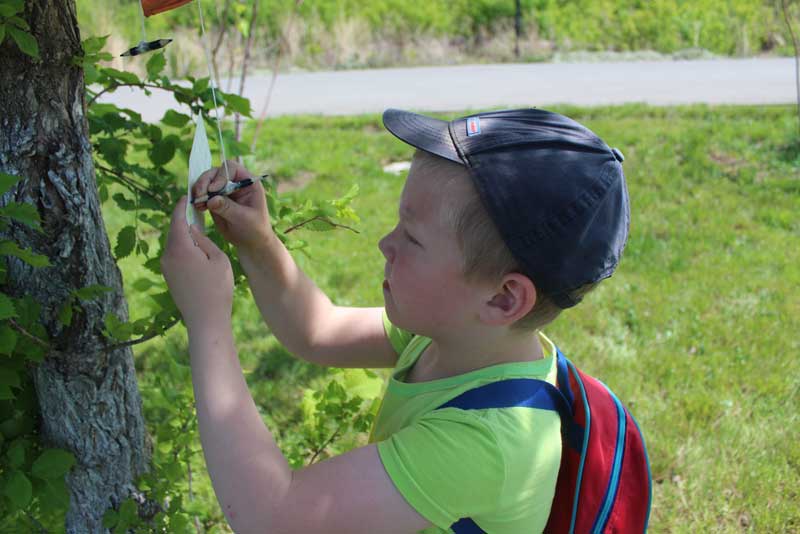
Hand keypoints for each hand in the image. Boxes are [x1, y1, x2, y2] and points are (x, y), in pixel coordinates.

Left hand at [161, 196, 233, 330]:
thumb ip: (204, 240)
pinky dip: (183, 248)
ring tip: (198, 227)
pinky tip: (196, 249)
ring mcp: (166, 268)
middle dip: (183, 219)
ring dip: (184, 235)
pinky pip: (174, 255)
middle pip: (173, 230)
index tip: (187, 195)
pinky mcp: (169, 277)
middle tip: (195, 208)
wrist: (205, 320)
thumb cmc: (218, 288)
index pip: (177, 219)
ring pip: (174, 243)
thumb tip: (193, 230)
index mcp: (180, 248)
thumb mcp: (218, 258)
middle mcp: (168, 256)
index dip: (182, 205)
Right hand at [192, 160, 271, 253]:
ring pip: (206, 181)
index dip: (221, 175)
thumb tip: (212, 199)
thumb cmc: (255, 229)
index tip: (214, 189)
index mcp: (248, 182)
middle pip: (215, 172)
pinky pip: (202, 194)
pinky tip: (198, 207)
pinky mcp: (214, 200)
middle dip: (205, 182)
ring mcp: (223, 191)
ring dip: (199, 190)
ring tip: (198, 203)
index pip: (231, 168)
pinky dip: (198, 199)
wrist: (250, 242)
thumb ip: (228, 207)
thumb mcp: (244, 218)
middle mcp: (234, 183)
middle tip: (200, 195)